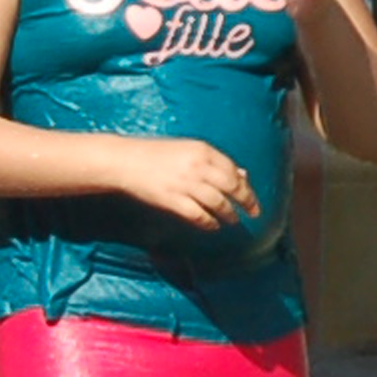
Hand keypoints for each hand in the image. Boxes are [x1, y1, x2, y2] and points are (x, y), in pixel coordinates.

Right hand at [125, 137, 259, 233]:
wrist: (123, 161)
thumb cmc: (155, 154)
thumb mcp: (187, 150)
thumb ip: (214, 162)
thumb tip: (243, 175)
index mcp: (202, 150)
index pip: (233, 171)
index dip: (246, 187)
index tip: (251, 198)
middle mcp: (197, 167)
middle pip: (231, 187)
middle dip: (246, 202)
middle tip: (253, 213)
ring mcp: (184, 184)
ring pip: (218, 203)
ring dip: (229, 215)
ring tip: (232, 220)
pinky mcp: (172, 200)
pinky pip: (198, 215)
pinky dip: (209, 223)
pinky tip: (212, 226)